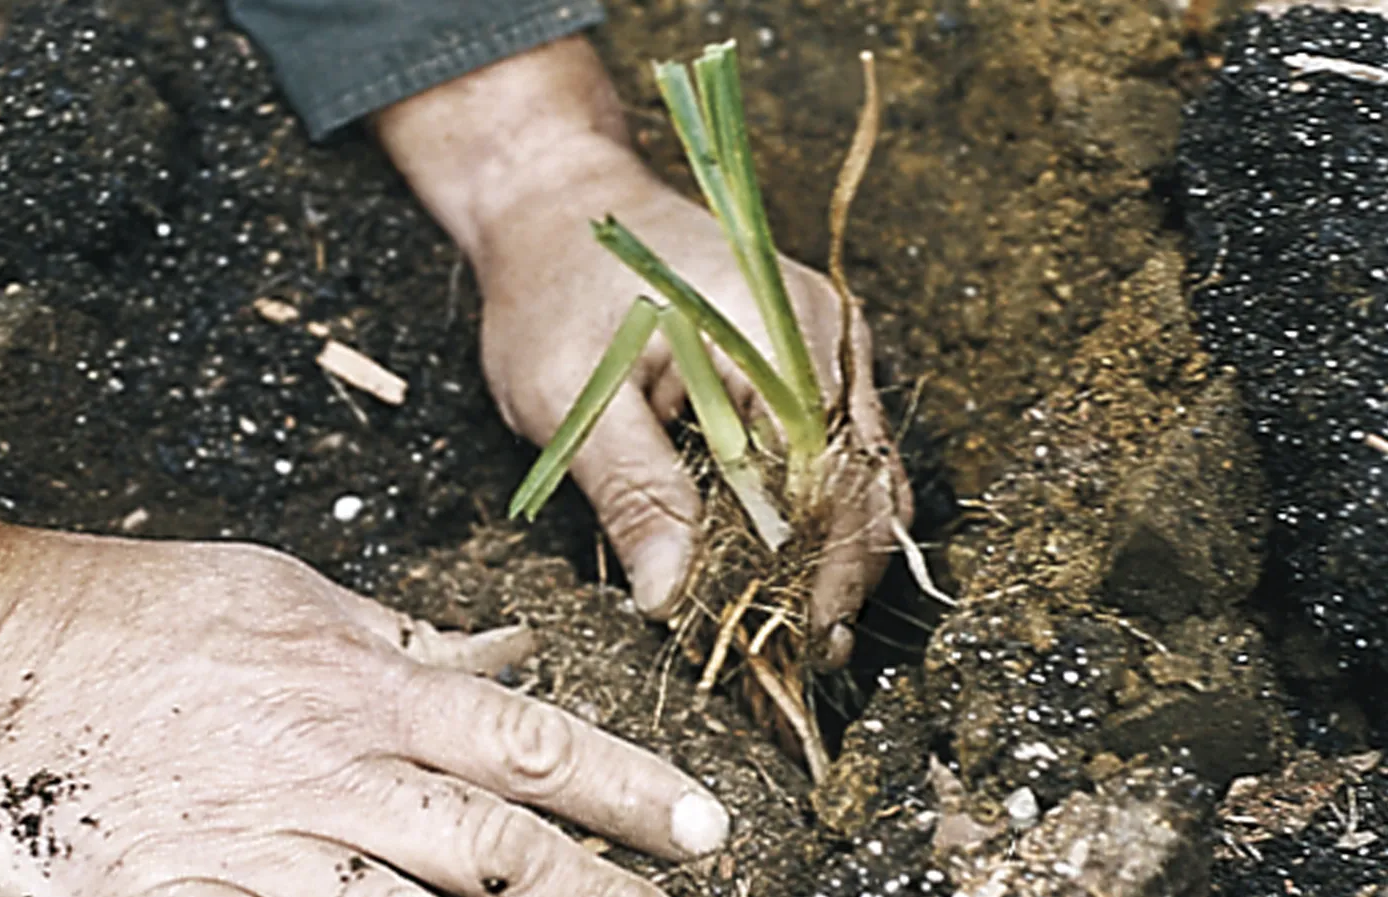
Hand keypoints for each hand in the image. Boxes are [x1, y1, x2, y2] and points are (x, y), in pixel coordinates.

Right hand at [0, 517, 727, 895]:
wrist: (6, 653)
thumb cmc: (150, 612)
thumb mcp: (295, 597)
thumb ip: (405, 640)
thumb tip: (497, 656)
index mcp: (367, 687)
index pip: (530, 739)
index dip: (626, 784)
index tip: (698, 820)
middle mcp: (335, 771)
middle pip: (499, 839)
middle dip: (604, 882)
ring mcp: (266, 845)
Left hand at [375, 38, 911, 666]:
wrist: (562, 208)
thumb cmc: (557, 289)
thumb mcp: (572, 395)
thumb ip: (632, 491)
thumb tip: (669, 598)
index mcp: (780, 333)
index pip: (835, 476)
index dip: (825, 569)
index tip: (798, 642)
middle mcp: (825, 334)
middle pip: (864, 477)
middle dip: (837, 571)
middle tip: (799, 654)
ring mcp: (824, 342)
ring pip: (858, 468)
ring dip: (831, 548)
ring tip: (796, 625)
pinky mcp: (806, 356)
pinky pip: (830, 446)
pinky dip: (811, 507)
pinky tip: (782, 561)